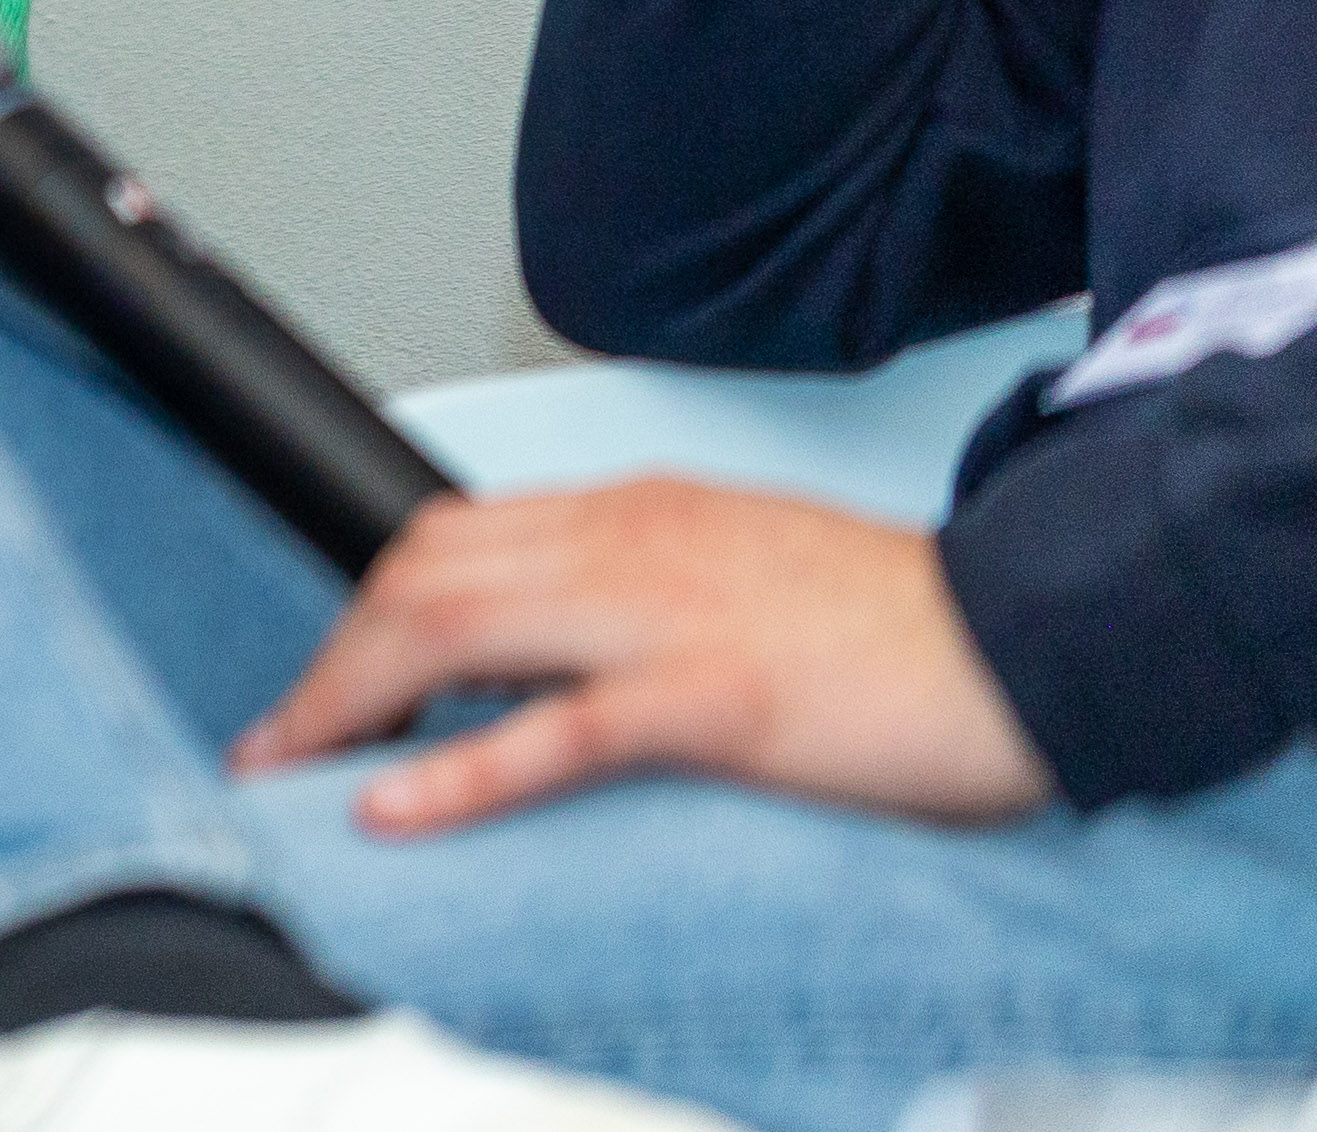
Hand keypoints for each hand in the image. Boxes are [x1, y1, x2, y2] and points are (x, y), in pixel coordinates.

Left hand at [228, 478, 1054, 834]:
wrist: (1035, 637)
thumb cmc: (895, 624)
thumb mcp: (736, 573)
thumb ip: (633, 592)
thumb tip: (536, 654)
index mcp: (635, 512)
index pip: (448, 539)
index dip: (365, 609)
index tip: (327, 683)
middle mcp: (629, 542)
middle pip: (420, 577)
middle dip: (332, 660)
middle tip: (282, 739)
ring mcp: (668, 615)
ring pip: (456, 630)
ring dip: (353, 702)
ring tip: (292, 765)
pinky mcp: (719, 699)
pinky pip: (560, 730)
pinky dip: (458, 770)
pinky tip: (394, 805)